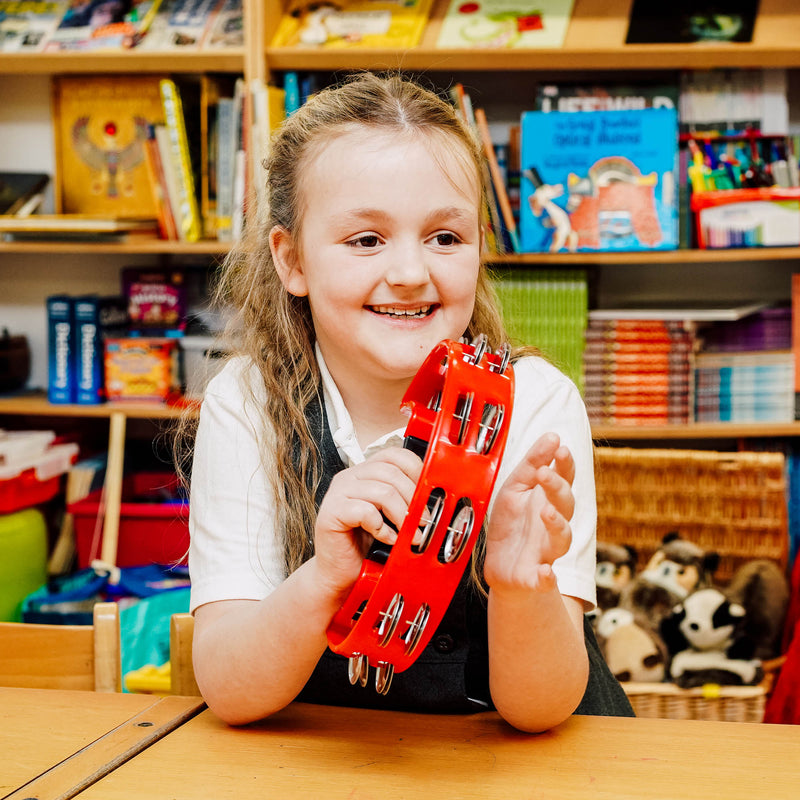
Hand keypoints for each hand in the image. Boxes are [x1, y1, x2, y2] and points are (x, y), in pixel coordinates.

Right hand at [313, 447, 422, 597]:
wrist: (339, 573)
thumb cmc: (364, 545)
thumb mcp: (389, 516)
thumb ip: (403, 500)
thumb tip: (430, 498)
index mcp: (364, 472)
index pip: (394, 455)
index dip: (416, 471)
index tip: (426, 494)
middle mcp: (349, 477)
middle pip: (392, 472)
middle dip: (414, 499)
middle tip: (424, 521)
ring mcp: (338, 492)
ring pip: (383, 491)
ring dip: (402, 516)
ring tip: (408, 534)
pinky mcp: (331, 511)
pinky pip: (366, 512)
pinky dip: (382, 528)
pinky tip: (386, 538)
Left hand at [484, 432, 575, 595]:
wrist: (500, 565)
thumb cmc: (512, 523)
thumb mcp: (515, 488)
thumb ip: (532, 463)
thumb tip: (553, 435)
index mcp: (548, 500)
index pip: (565, 479)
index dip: (566, 465)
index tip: (561, 449)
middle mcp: (553, 524)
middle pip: (566, 505)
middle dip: (557, 489)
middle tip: (544, 474)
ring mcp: (546, 550)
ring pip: (562, 539)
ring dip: (557, 525)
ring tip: (546, 512)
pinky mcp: (535, 576)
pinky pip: (545, 579)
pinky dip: (547, 577)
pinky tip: (545, 572)